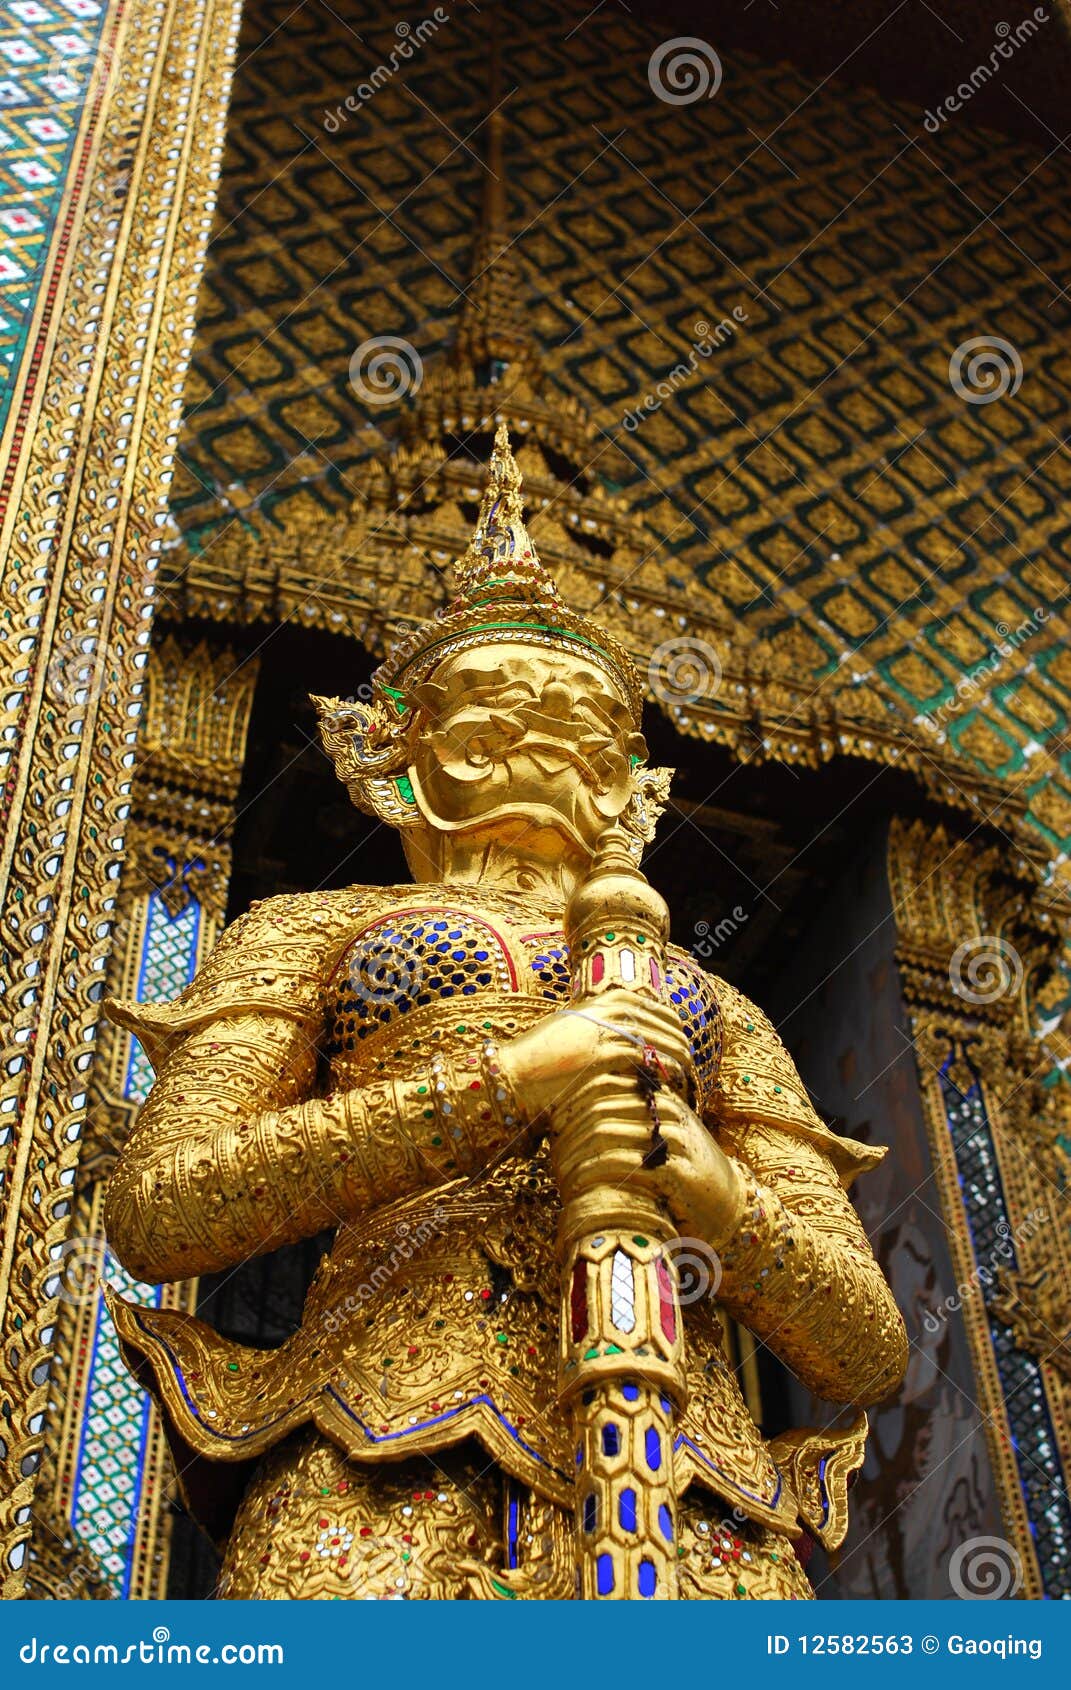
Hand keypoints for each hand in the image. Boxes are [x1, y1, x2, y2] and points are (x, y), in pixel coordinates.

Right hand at [497, 988, 692, 1123]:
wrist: (513, 1076)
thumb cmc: (539, 1059)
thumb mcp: (572, 1031)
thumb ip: (599, 1027)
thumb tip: (629, 1036)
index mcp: (601, 1000)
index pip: (654, 1007)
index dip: (672, 1025)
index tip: (681, 1041)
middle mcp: (607, 1009)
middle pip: (663, 1023)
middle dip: (681, 1044)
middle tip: (690, 1063)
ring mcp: (607, 1030)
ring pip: (661, 1042)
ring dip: (679, 1060)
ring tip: (686, 1077)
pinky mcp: (605, 1054)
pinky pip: (648, 1061)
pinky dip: (665, 1071)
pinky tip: (672, 1083)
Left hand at [549, 1083, 745, 1247]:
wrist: (728, 1205)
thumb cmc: (682, 1169)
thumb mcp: (657, 1136)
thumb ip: (627, 1117)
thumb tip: (573, 1110)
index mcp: (659, 1094)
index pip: (605, 1083)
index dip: (573, 1101)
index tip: (549, 1120)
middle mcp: (666, 1110)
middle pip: (601, 1106)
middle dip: (569, 1128)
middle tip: (548, 1147)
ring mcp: (673, 1138)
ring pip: (608, 1133)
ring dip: (576, 1153)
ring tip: (558, 1170)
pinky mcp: (676, 1170)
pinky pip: (624, 1164)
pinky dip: (595, 1173)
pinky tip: (576, 1185)